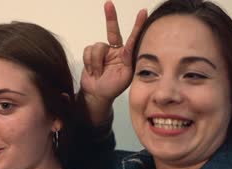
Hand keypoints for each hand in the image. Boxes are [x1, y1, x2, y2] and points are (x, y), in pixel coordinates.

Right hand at [80, 2, 146, 123]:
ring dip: (96, 62)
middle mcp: (116, 51)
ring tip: (98, 73)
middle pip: (112, 31)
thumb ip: (127, 62)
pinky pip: (88, 51)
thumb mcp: (126, 76)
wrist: (97, 95)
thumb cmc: (113, 88)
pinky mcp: (91, 54)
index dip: (138, 25)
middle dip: (111, 17)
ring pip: (98, 46)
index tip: (143, 12)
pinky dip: (88, 62)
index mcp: (127, 56)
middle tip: (108, 4)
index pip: (133, 39)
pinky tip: (92, 71)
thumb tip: (127, 49)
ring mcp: (104, 52)